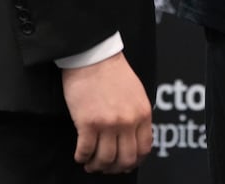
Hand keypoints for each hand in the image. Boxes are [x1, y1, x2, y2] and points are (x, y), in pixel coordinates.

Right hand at [60, 52, 152, 173]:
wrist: (94, 57)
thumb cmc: (113, 73)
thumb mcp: (136, 93)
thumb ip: (138, 115)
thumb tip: (134, 137)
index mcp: (143, 114)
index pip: (144, 149)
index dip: (134, 161)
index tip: (125, 163)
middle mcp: (128, 121)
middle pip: (125, 159)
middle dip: (115, 168)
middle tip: (106, 167)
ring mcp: (108, 124)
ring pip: (105, 159)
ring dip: (97, 165)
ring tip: (91, 162)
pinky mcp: (87, 123)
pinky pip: (85, 151)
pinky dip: (82, 157)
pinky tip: (80, 155)